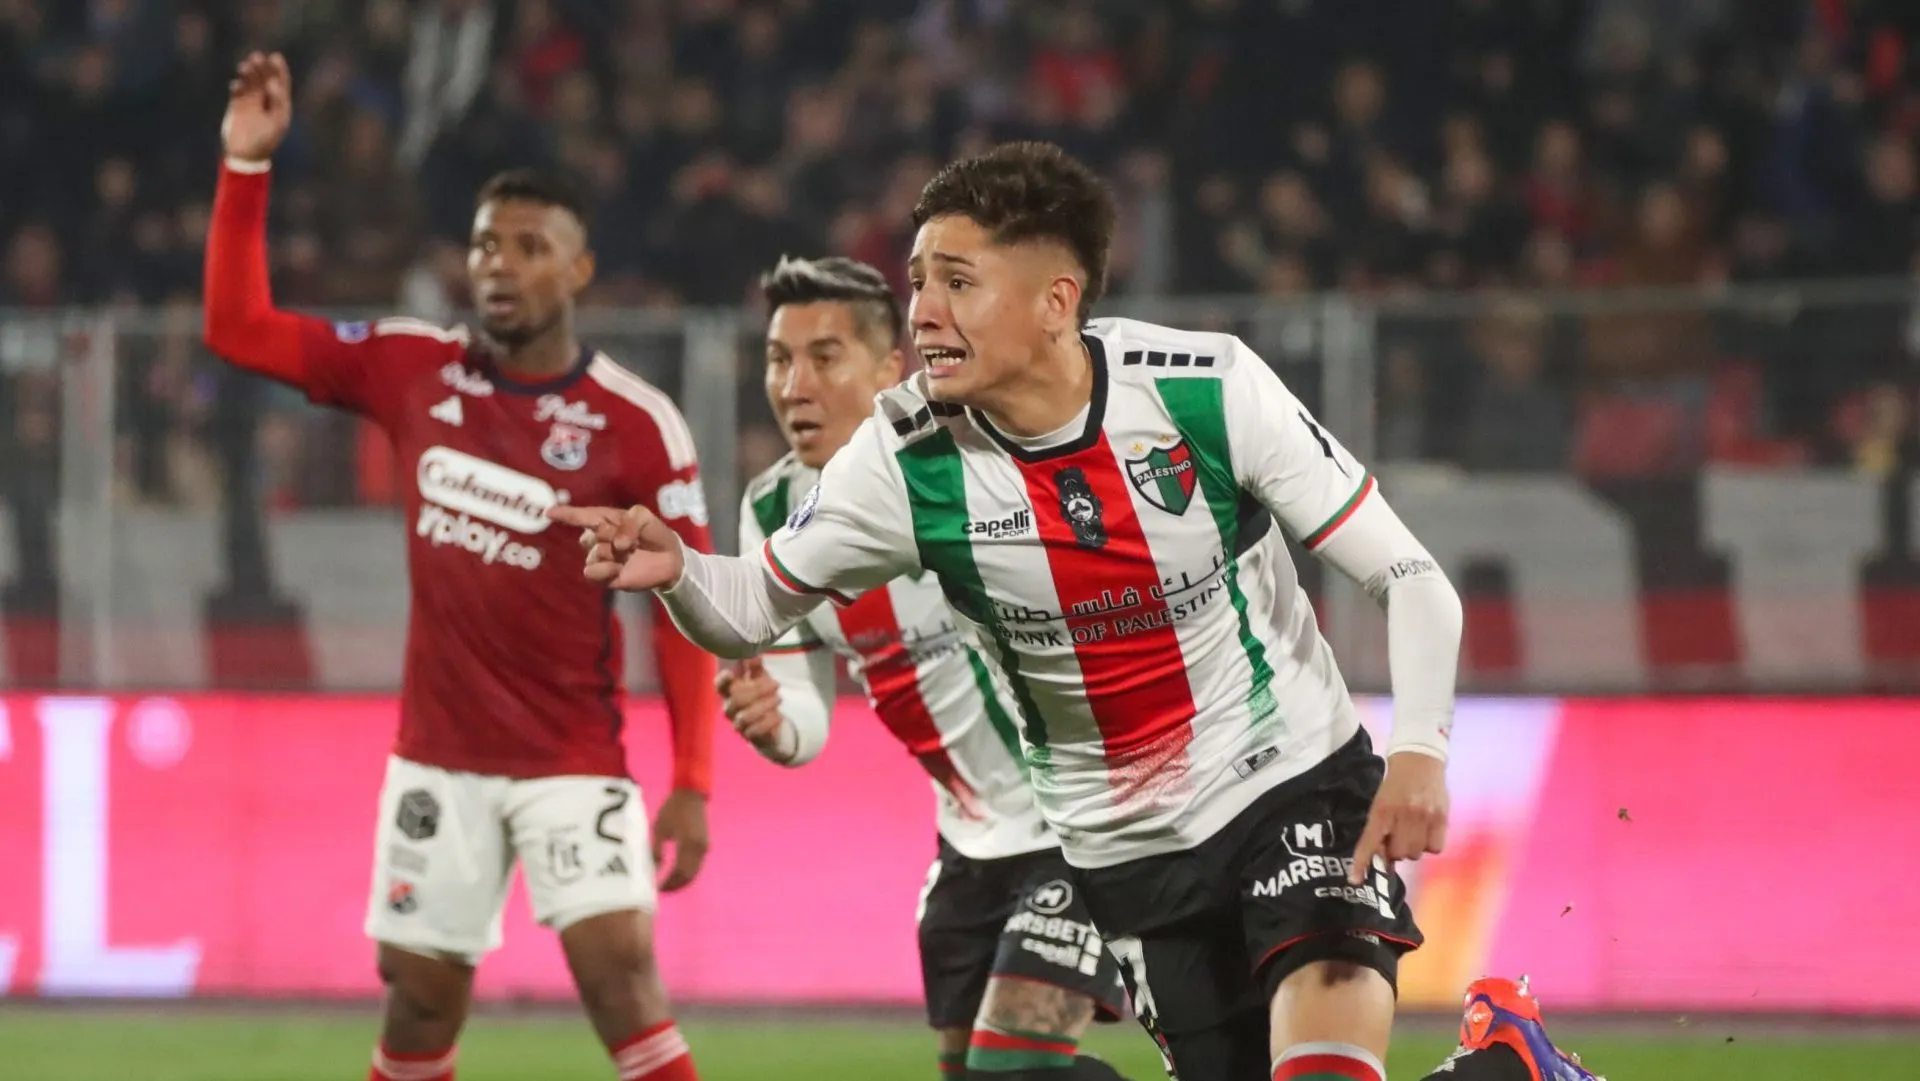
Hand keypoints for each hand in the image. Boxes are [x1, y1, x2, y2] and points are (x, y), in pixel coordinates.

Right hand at [221, 52, 291, 162]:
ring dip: (248, 73)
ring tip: (245, 66)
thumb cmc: (267, 140)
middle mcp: (266, 100)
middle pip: (264, 78)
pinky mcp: (237, 105)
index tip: (276, 56)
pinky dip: (237, 86)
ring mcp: (251, 102)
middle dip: (261, 67)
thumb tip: (273, 83)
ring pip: (250, 82)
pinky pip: (237, 91)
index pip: (281, 82)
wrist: (247, 154)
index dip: (279, 69)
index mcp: (280, 104)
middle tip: (257, 56)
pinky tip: (236, 85)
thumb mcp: (277, 122)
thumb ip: (276, 102)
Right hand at [548, 503, 686, 591]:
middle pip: (590, 535)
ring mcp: (601, 558)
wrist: (670, 559)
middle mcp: (598, 539)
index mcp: (605, 520)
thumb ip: (629, 522)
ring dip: (612, 553)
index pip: (582, 516)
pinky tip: (619, 568)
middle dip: (609, 535)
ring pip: (593, 554)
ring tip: (629, 553)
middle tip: (631, 539)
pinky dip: (605, 569)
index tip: (549, 512)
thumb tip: (616, 544)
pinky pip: (591, 572)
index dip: (566, 514)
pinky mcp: (605, 576)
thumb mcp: (644, 517)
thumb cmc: (654, 533)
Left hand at [651, 788, 708, 892]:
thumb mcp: (659, 828)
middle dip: (676, 885)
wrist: (691, 794)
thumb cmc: (672, 809)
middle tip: (661, 890)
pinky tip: (676, 874)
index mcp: (688, 844)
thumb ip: (656, 850)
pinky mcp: (705, 845)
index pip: (680, 872)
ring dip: (682, 881)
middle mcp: (699, 849)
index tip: (657, 889)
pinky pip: (697, 864)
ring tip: (667, 884)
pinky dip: (687, 872)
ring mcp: (704, 847)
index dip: (669, 883)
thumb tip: (654, 870)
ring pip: (694, 872)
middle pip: (689, 876)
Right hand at [717, 658, 788, 755]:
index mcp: (729, 692)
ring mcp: (738, 724)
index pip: (720, 686)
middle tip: (776, 684)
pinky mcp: (750, 736)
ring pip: (746, 716)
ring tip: (779, 698)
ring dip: (765, 705)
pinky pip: (756, 731)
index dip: (722, 680)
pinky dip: (769, 721)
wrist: (769, 724)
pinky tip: (778, 715)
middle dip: (758, 689)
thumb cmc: (760, 696)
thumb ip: (755, 667)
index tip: (730, 673)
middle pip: (737, 699)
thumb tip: (754, 655)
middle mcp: (729, 708)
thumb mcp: (759, 678)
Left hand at [1348, 751, 1448, 884]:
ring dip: (1412, 848)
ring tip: (1411, 832)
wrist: (1420, 759)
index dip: (1362, 862)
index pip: (1370, 842)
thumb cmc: (1395, 784)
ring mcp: (1425, 817)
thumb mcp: (1381, 802)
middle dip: (1394, 851)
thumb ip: (1380, 829)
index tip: (1355, 880)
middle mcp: (1403, 815)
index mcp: (1382, 810)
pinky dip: (1430, 845)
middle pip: (1398, 853)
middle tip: (1395, 839)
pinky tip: (1426, 832)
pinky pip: (1435, 848)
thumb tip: (1383, 860)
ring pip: (1416, 853)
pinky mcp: (1442, 817)